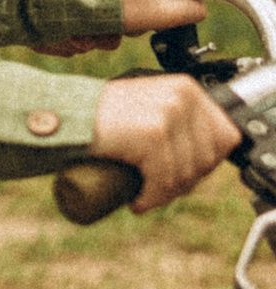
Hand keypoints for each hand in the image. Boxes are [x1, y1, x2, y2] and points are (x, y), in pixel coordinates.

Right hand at [89, 71, 237, 211]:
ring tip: (144, 195)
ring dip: (166, 194)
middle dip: (185, 182)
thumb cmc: (102, 116)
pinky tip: (138, 199)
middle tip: (159, 189)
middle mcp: (183, 96)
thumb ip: (181, 120)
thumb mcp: (152, 108)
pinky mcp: (153, 134)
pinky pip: (164, 179)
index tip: (183, 174)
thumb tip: (211, 158)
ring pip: (186, 173)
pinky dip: (151, 197)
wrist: (63, 113)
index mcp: (188, 88)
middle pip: (207, 159)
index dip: (206, 162)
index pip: (225, 137)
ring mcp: (169, 114)